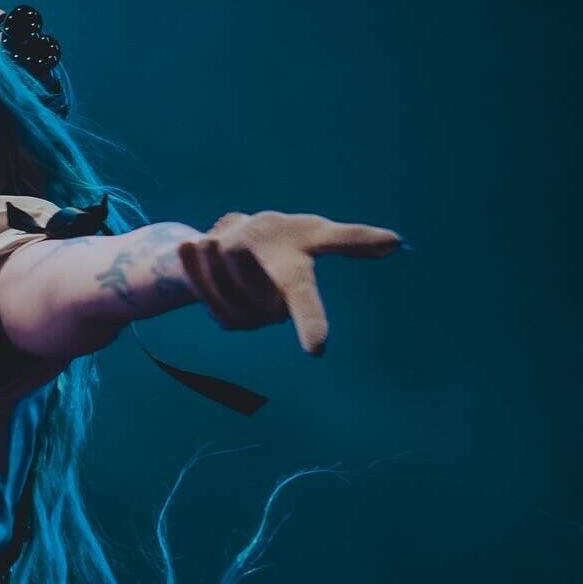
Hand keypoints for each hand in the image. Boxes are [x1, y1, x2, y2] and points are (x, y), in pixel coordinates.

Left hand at [176, 211, 402, 356]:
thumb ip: (352, 241)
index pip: (307, 303)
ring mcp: (248, 317)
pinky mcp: (224, 318)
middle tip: (234, 241)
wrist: (234, 252)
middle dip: (235, 253)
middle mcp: (274, 309)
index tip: (316, 350)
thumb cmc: (285, 240)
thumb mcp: (317, 233)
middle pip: (244, 274)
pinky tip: (187, 246)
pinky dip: (192, 264)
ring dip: (212, 257)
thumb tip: (397, 245)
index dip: (312, 323)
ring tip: (212, 241)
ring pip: (220, 284)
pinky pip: (203, 291)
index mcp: (297, 284)